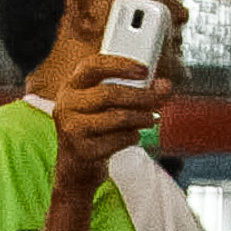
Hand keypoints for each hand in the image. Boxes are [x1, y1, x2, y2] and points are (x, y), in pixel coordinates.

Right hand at [49, 58, 166, 190]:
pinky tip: (134, 135)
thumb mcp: (104, 104)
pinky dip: (133, 136)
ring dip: (142, 117)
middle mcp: (66, 105)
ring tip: (151, 119)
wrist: (76, 165)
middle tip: (160, 97)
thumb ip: (131, 90)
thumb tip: (163, 86)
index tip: (144, 71)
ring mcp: (71, 129)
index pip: (92, 66)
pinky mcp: (82, 150)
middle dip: (141, 95)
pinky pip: (118, 139)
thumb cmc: (95, 128)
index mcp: (71, 87)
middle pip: (109, 93)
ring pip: (117, 117)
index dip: (120, 65)